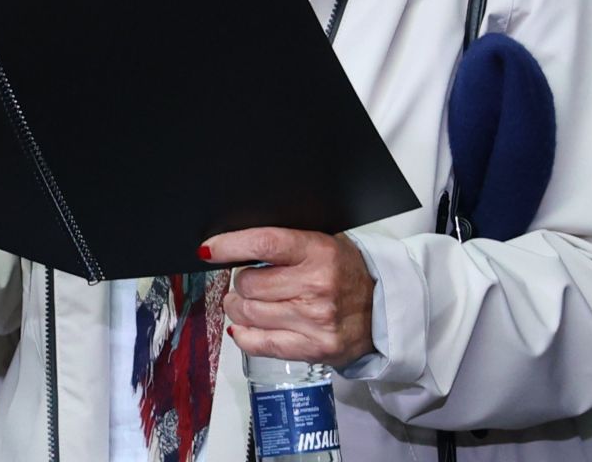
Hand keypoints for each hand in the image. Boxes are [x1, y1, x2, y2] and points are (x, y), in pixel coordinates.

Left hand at [208, 227, 374, 367]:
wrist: (382, 308)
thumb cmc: (345, 271)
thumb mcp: (321, 243)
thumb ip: (284, 243)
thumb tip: (234, 245)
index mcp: (318, 251)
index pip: (263, 244)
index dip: (230, 246)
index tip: (209, 249)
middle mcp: (317, 286)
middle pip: (248, 283)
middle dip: (240, 281)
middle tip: (248, 281)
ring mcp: (315, 321)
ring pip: (249, 313)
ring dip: (240, 307)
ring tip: (248, 302)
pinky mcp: (313, 349)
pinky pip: (259, 344)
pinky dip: (244, 334)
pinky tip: (245, 326)